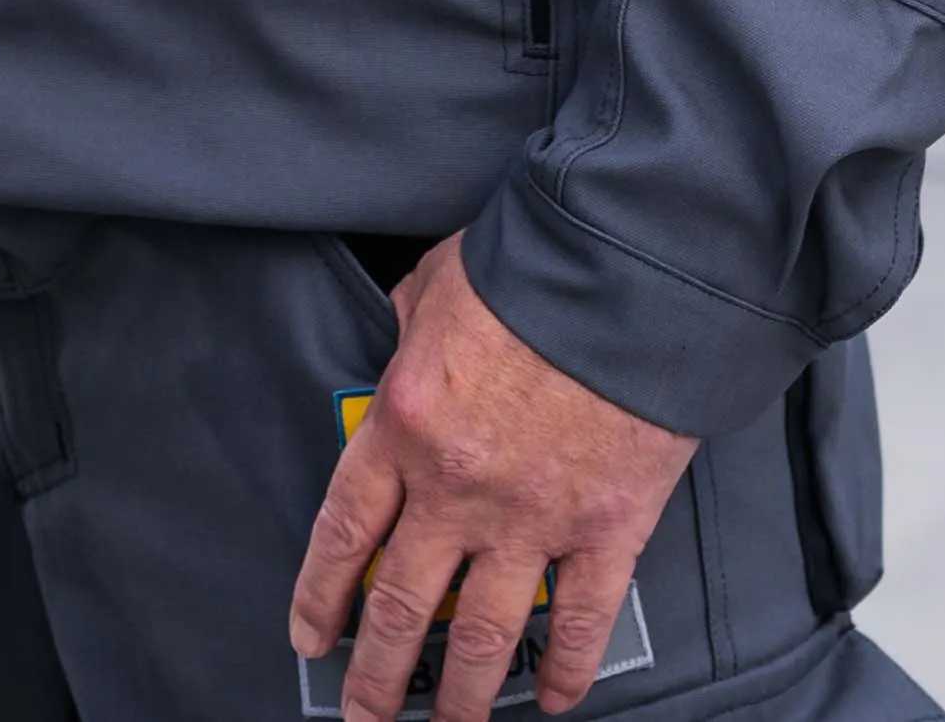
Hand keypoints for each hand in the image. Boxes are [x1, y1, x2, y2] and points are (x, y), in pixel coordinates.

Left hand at [288, 235, 698, 721]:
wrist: (632, 272)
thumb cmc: (534, 268)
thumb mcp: (438, 284)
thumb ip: (411, 326)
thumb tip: (404, 334)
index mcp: (404, 425)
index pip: (343, 533)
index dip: (321, 598)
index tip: (312, 639)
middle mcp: (457, 487)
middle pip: (404, 606)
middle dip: (378, 676)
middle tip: (365, 716)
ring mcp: (533, 518)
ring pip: (484, 634)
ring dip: (462, 694)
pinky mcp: (607, 529)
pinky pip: (581, 621)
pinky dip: (568, 669)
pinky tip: (554, 697)